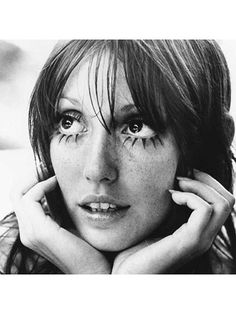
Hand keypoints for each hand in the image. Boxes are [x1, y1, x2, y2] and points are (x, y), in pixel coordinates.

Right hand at [11, 174, 110, 273]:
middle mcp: (26, 232)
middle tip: (48, 167)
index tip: (50, 171)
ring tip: (54, 172)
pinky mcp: (39, 231)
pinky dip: (43, 185)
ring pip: (20, 193)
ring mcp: (30, 233)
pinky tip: (57, 182)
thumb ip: (59, 210)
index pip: (21, 199)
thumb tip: (61, 189)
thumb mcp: (69, 223)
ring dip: (37, 178)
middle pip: (16, 194)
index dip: (32, 181)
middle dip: (31, 176)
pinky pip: (31, 198)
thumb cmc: (86, 247)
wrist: (94, 271)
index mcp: (32, 231)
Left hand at [112, 170, 234, 273]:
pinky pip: (204, 210)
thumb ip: (169, 211)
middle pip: (227, 201)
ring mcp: (199, 240)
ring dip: (198, 186)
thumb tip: (170, 187)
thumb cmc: (137, 252)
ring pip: (221, 204)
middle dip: (206, 180)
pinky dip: (189, 196)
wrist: (127, 276)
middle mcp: (205, 237)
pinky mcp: (189, 241)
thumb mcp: (156, 226)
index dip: (208, 183)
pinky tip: (172, 197)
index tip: (186, 175)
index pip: (223, 204)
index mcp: (199, 233)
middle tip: (182, 177)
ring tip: (177, 185)